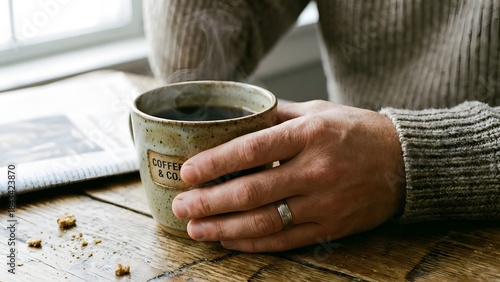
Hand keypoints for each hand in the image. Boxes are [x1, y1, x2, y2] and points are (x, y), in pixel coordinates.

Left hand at [172, 100, 405, 251]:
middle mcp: (316, 170)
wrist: (406, 163)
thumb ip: (276, 115)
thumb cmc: (357, 131)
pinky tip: (229, 240)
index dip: (216, 162)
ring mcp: (324, 203)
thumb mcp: (318, 111)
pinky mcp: (330, 227)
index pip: (253, 149)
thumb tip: (236, 119)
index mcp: (310, 134)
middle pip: (252, 191)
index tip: (188, 172)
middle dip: (209, 202)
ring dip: (224, 228)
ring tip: (195, 228)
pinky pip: (285, 240)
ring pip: (264, 222)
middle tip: (181, 206)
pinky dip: (253, 243)